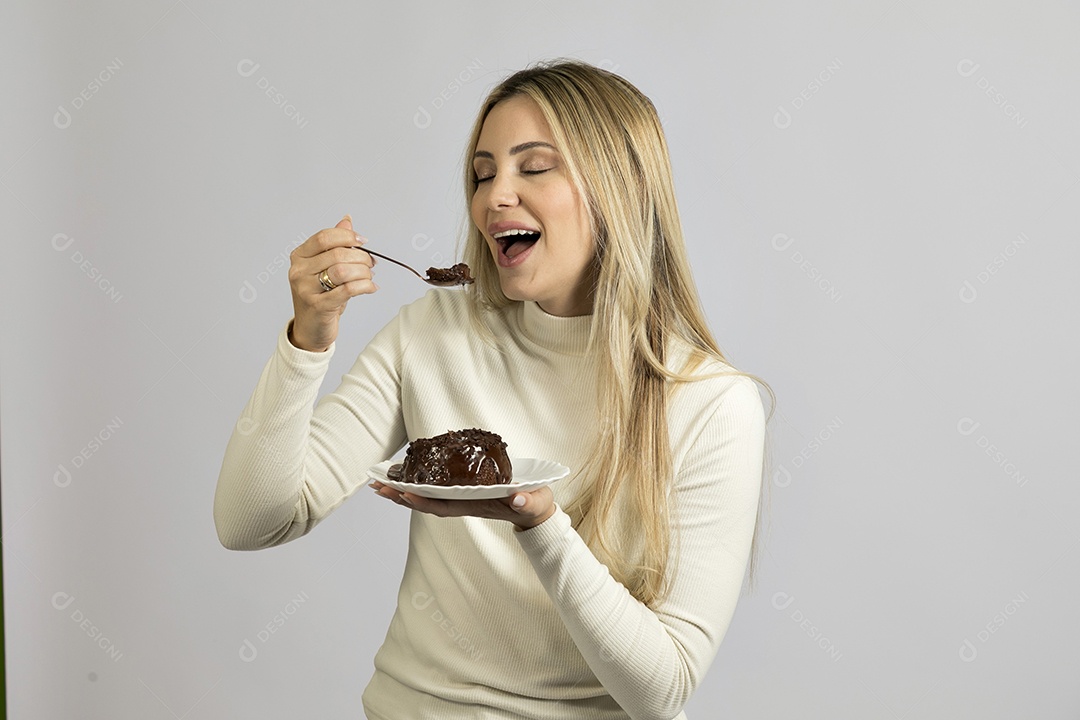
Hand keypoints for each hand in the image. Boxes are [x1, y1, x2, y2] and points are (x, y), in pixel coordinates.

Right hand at [287, 215, 376, 351]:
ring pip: (343, 270)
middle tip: (371, 263)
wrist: (311, 329)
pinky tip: (371, 287)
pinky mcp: (318, 306)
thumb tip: (347, 220)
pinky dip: (365, 286)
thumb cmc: (320, 297)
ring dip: (363, 272)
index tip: (363, 242)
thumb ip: (335, 244)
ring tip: (369, 276)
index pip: (324, 237)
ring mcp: (306, 289)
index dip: (347, 236)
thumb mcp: (325, 268)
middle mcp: (299, 271)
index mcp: (299, 257)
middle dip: (361, 257)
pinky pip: (348, 290)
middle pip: (337, 254)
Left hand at [370, 481, 555, 529]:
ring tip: (379, 482)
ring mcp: (461, 498)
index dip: (424, 501)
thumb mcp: (534, 502)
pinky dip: (416, 483)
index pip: (445, 505)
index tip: (404, 494)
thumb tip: (518, 500)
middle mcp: (464, 503)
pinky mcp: (462, 491)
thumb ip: (528, 502)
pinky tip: (403, 476)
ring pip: (426, 496)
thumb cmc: (534, 505)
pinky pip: (434, 489)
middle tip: (376, 485)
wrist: (535, 511)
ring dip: (402, 490)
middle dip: (401, 495)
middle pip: (427, 501)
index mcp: (477, 505)